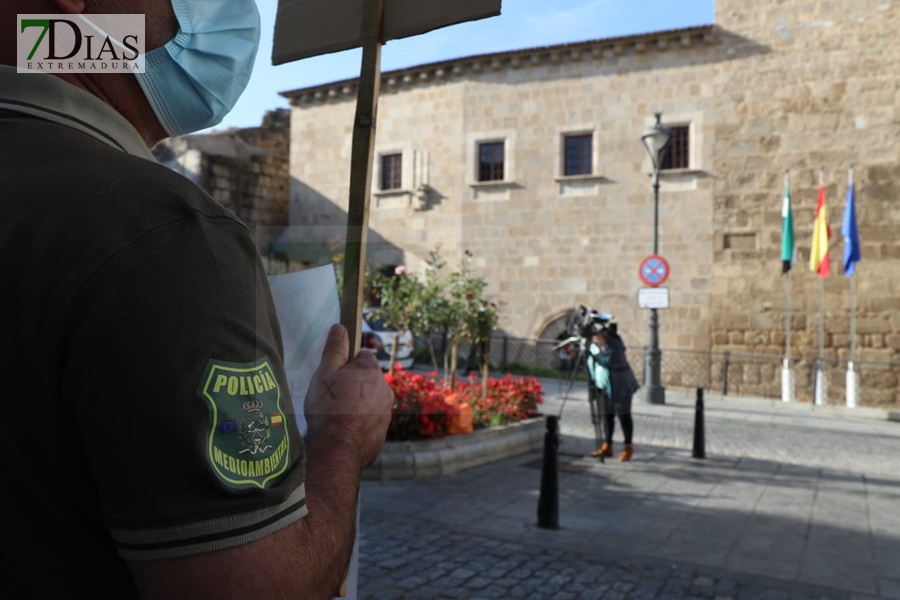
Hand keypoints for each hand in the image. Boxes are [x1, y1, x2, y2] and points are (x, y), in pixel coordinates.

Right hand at [304, 323, 393, 469]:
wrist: (337, 448)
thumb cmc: (328, 407)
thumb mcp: (325, 373)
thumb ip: (335, 349)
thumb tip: (340, 327)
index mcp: (371, 372)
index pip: (363, 357)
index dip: (347, 364)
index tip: (335, 375)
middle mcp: (385, 390)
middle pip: (368, 380)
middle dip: (354, 384)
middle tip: (332, 396)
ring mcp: (386, 413)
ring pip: (370, 401)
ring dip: (357, 404)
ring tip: (336, 415)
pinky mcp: (382, 433)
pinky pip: (370, 421)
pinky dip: (360, 423)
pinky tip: (343, 429)